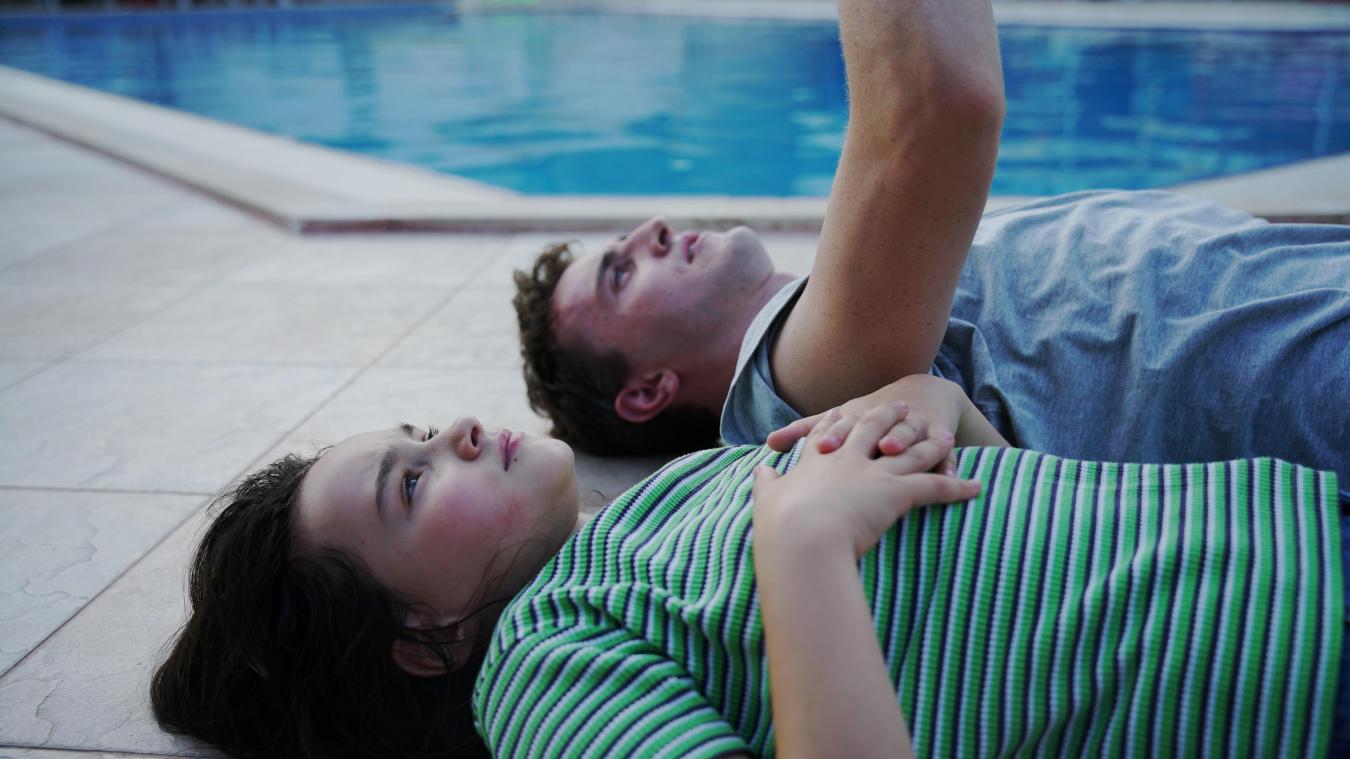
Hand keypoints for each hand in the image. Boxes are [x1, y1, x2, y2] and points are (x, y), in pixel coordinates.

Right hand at [753, 401, 980, 558]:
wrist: (800, 537)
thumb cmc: (780, 525)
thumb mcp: (767, 500)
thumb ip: (766, 484)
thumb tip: (759, 471)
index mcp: (819, 459)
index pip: (833, 430)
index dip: (843, 420)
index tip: (849, 410)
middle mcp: (849, 457)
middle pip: (874, 428)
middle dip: (890, 416)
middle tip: (903, 405)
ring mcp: (875, 472)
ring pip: (911, 451)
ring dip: (931, 444)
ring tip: (948, 438)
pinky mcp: (897, 492)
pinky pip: (935, 486)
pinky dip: (957, 486)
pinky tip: (975, 487)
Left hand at [765, 375, 966, 475]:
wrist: (924, 395)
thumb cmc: (870, 417)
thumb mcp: (841, 422)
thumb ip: (806, 432)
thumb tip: (767, 443)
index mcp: (858, 417)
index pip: (843, 426)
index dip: (833, 436)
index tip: (820, 451)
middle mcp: (884, 419)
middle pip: (874, 426)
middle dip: (866, 436)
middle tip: (856, 451)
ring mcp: (914, 425)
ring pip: (909, 433)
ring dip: (902, 440)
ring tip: (893, 450)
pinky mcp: (941, 435)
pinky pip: (945, 453)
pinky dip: (947, 463)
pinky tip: (947, 474)